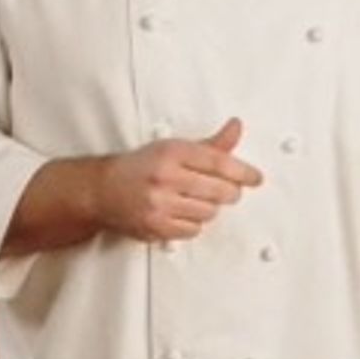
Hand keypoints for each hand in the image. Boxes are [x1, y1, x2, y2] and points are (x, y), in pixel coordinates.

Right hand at [95, 118, 261, 241]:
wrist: (103, 189)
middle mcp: (165, 177)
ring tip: (194, 200)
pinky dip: (193, 224)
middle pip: (219, 190)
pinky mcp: (155, 227)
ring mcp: (159, 204)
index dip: (243, 171)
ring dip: (209, 208)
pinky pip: (193, 231)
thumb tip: (236, 127)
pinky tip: (182, 213)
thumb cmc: (142, 166)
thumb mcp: (175, 148)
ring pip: (209, 213)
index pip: (219, 162)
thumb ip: (211, 144)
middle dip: (229, 192)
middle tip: (228, 191)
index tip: (256, 178)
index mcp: (172, 152)